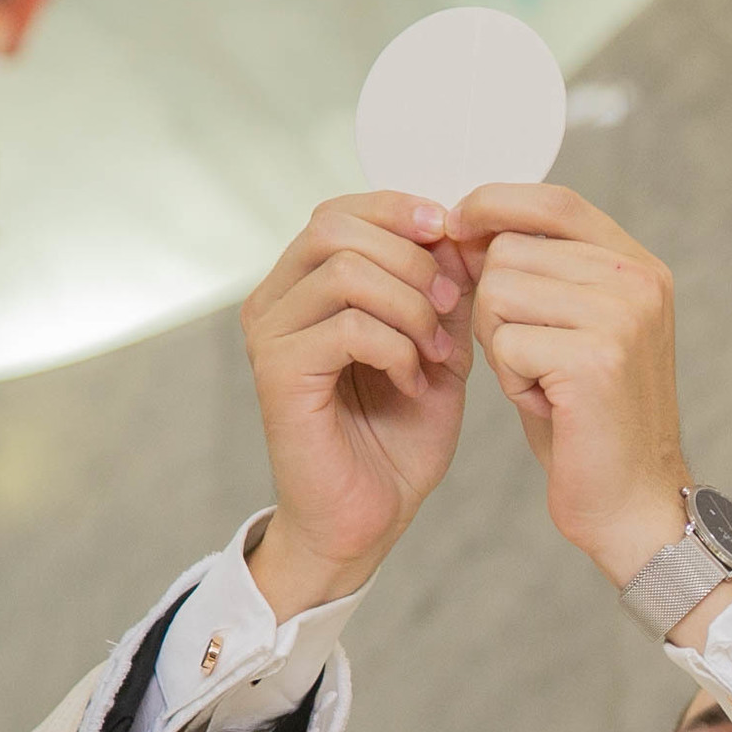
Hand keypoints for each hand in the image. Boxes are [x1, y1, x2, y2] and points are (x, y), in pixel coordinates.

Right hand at [240, 193, 474, 620]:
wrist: (366, 521)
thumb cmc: (395, 442)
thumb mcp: (436, 351)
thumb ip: (443, 292)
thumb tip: (461, 232)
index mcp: (305, 287)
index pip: (342, 210)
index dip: (402, 212)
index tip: (454, 242)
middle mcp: (276, 302)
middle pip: (338, 227)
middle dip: (413, 261)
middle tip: (451, 310)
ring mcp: (270, 335)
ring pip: (346, 272)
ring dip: (410, 308)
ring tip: (435, 356)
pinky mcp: (279, 374)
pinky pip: (348, 326)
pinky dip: (396, 350)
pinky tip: (412, 384)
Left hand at [448, 184, 690, 585]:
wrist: (631, 503)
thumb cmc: (589, 422)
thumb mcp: (569, 331)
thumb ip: (536, 276)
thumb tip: (462, 226)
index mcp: (637, 265)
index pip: (553, 200)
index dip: (495, 204)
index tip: (455, 227)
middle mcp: (637, 280)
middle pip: (510, 249)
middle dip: (495, 306)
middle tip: (532, 359)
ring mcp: (621, 316)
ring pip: (499, 293)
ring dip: (502, 345)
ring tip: (543, 383)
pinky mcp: (595, 358)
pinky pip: (505, 343)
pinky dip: (510, 380)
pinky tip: (547, 405)